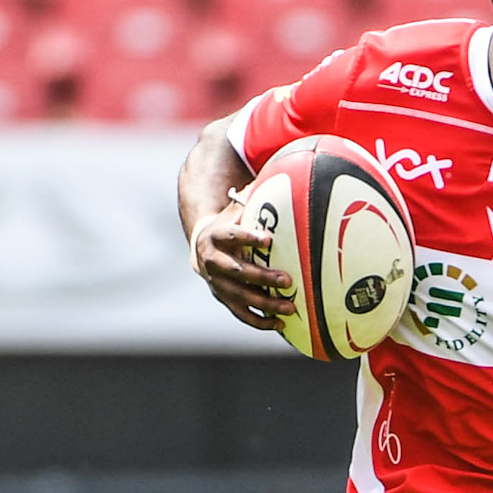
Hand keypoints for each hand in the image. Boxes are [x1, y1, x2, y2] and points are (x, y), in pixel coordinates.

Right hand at [191, 204, 295, 331]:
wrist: (201, 244)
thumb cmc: (230, 222)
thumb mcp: (237, 207)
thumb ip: (255, 194)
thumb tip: (283, 168)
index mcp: (216, 235)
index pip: (231, 235)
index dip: (248, 237)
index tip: (269, 238)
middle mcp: (212, 261)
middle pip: (237, 271)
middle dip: (262, 276)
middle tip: (288, 280)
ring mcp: (217, 282)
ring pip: (240, 296)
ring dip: (265, 303)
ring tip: (291, 307)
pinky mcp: (223, 298)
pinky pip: (240, 313)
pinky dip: (259, 320)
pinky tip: (280, 324)